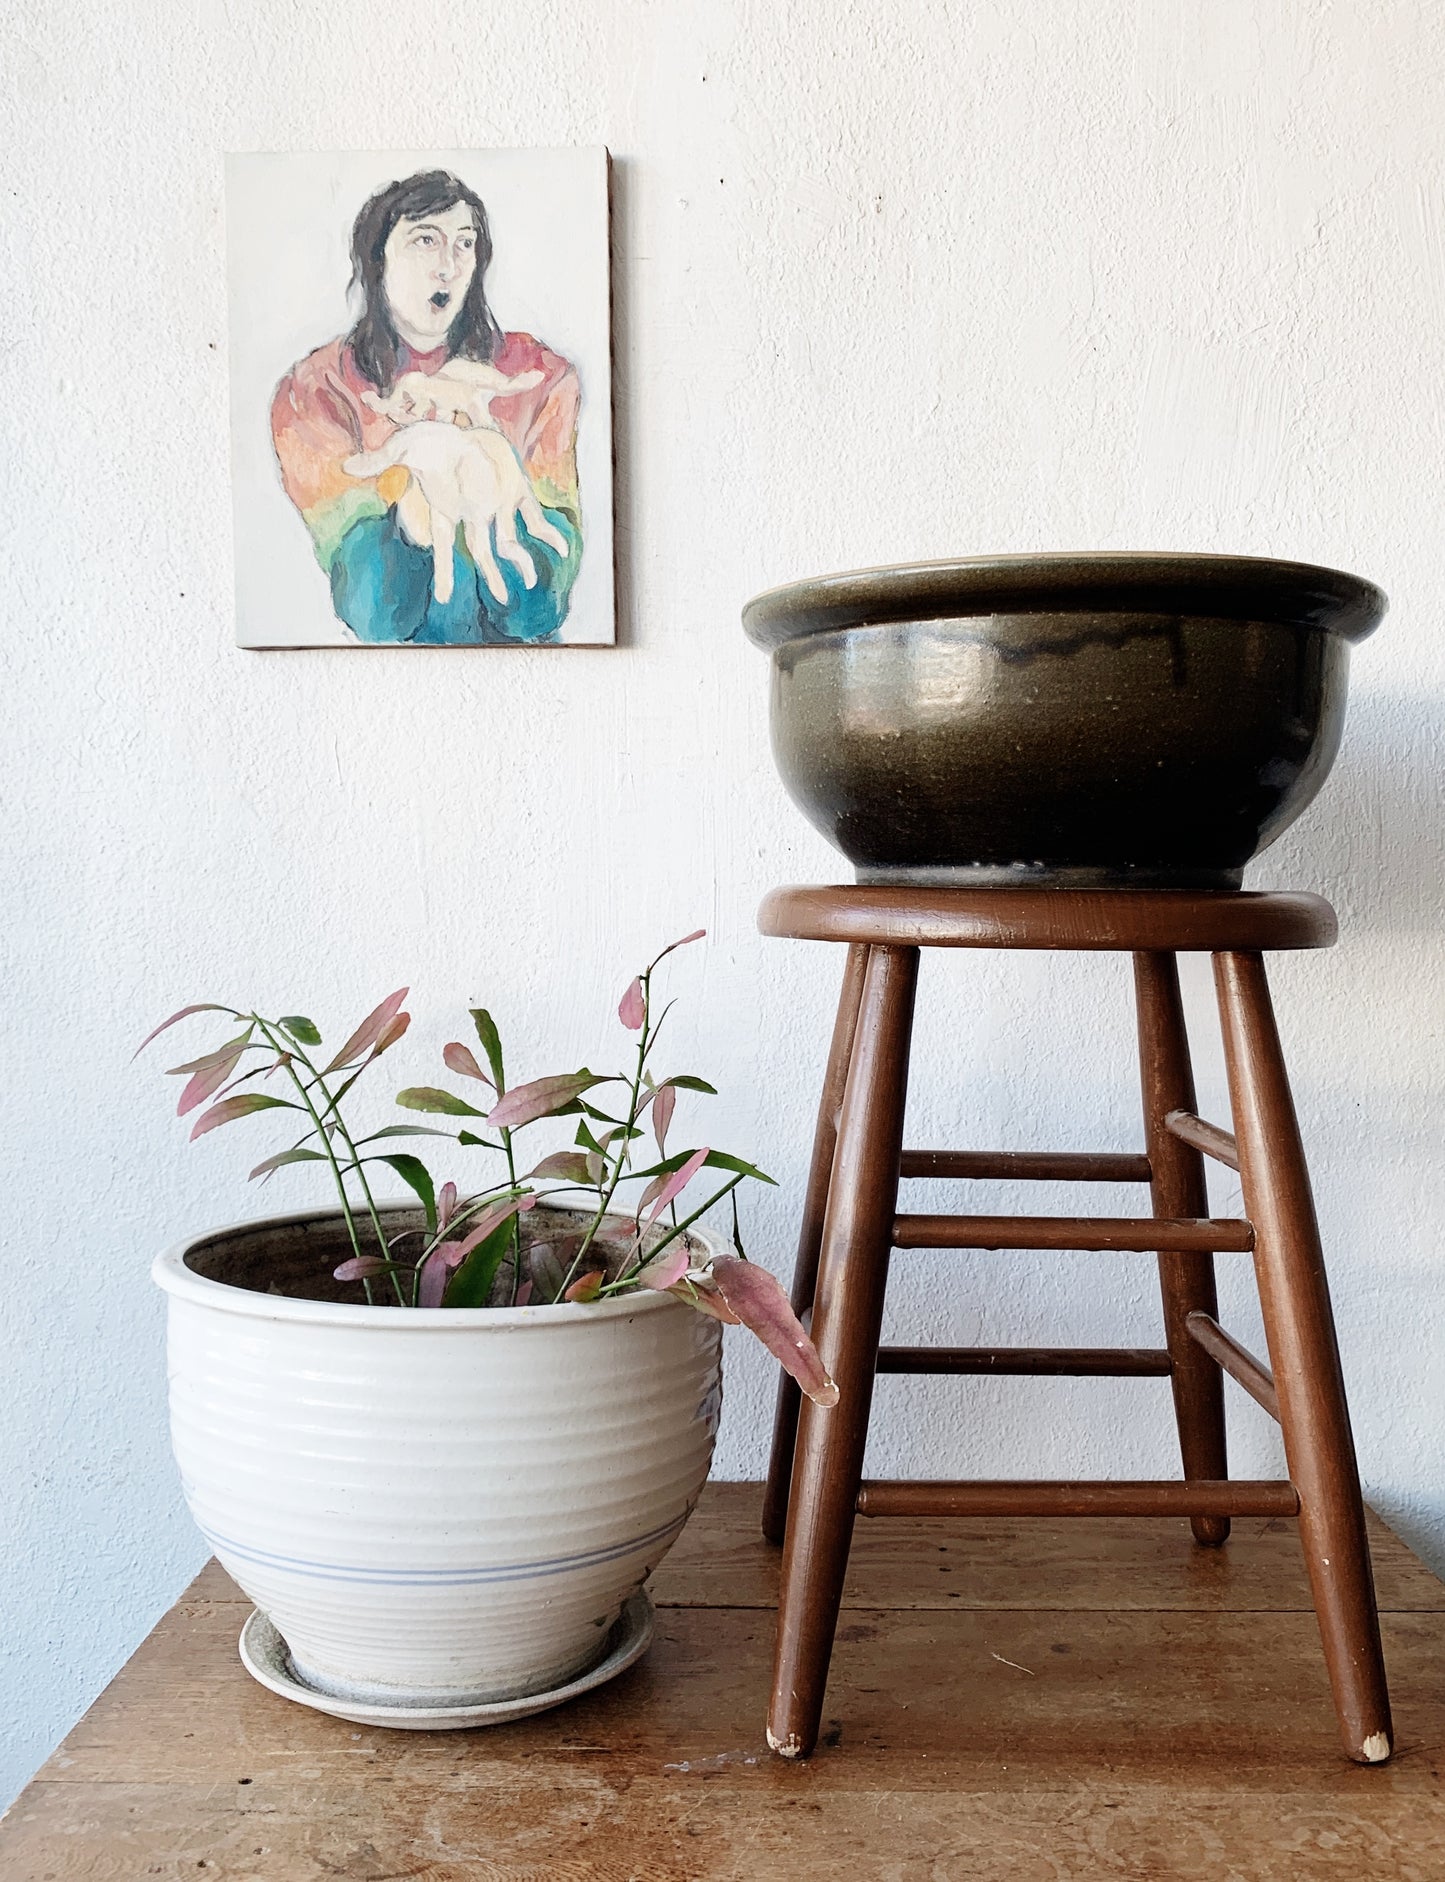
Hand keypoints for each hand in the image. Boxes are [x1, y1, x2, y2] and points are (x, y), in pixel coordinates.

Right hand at [344, 422, 568, 604]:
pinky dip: (545, 529)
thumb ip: (379, 461)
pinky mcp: (510, 486)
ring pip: (506, 538)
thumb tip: (345, 467)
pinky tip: (561, 548)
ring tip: (528, 585)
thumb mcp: (403, 447)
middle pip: (480, 550)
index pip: (446, 545)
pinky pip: (530, 512)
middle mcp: (470, 510)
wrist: (455, 420)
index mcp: (446, 507)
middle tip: (503, 600)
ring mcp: (491, 500)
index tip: (444, 599)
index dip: (446, 571)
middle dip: (490, 574)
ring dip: (517, 561)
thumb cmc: (427, 437)